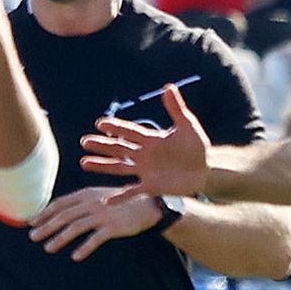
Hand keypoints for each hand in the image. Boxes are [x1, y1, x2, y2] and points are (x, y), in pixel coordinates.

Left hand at [28, 184, 169, 261]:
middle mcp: (92, 202)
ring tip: (48, 248)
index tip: (31, 222)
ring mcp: (102, 214)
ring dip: (60, 238)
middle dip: (46, 226)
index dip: (44, 213)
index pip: (60, 203)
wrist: (148, 205)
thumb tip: (60, 213)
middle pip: (64, 215)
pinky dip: (85, 247)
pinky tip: (75, 256)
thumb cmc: (120, 203)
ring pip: (76, 226)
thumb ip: (80, 203)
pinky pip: (96, 238)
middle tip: (33, 237)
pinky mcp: (114, 226)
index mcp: (86, 194)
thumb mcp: (98, 197)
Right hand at [82, 83, 209, 197]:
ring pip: (119, 167)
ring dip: (102, 165)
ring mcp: (146, 171)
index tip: (100, 123)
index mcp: (151, 139)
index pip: (129, 131)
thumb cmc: (198, 146)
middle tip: (84, 141)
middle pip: (118, 148)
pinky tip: (106, 202)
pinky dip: (120, 198)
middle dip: (102, 145)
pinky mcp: (151, 186)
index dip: (116, 127)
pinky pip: (132, 192)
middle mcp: (145, 154)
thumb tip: (168, 87)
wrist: (207, 169)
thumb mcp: (187, 125)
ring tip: (84, 162)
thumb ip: (176, 108)